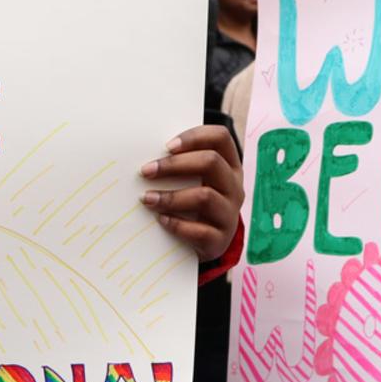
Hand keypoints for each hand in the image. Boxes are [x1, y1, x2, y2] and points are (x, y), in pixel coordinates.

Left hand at [142, 124, 243, 260]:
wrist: (205, 244)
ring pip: (205, 196)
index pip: (220, 138)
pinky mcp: (220, 240)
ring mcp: (230, 214)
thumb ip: (180, 165)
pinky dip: (177, 224)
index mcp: (229, 166)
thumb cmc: (193, 203)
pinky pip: (200, 231)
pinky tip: (161, 220)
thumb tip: (148, 157)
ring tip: (147, 198)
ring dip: (171, 197)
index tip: (166, 146)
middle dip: (174, 165)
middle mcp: (234, 187)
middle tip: (146, 171)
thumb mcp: (195, 181)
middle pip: (211, 162)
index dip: (194, 137)